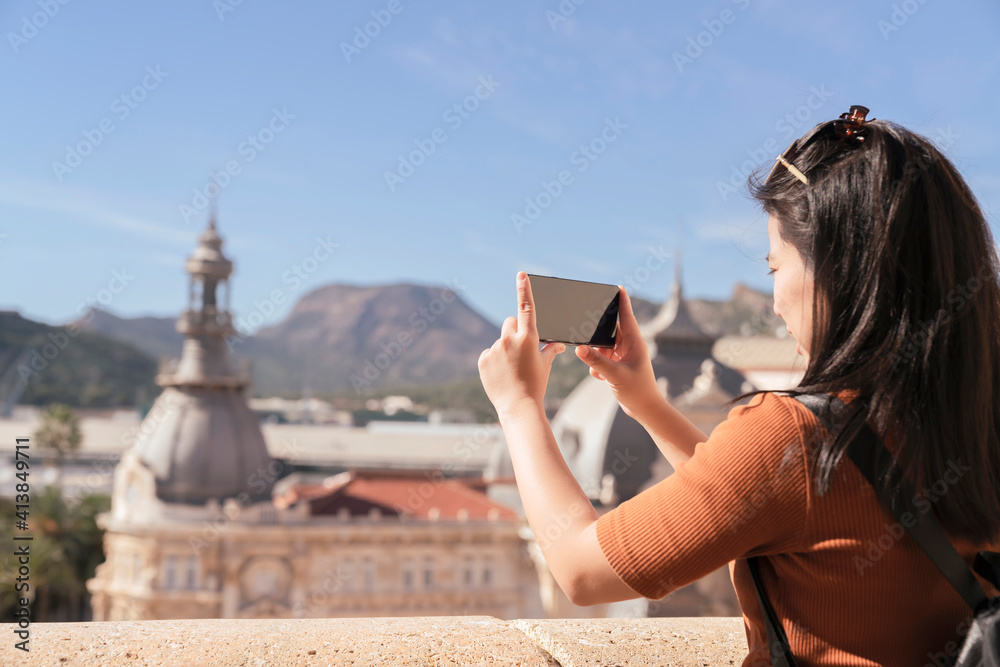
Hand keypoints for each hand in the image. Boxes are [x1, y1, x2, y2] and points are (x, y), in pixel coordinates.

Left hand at [478, 272, 565, 418]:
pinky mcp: (483, 359)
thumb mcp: (545, 366)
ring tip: (511, 369)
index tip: (521, 274)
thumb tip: (559, 345)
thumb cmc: (536, 385)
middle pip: (510, 322)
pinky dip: (493, 360)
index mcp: (528, 338)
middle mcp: (509, 340)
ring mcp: (494, 349)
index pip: (526, 308)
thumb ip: (550, 350)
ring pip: (499, 340)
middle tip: (520, 350)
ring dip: (504, 349)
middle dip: (515, 331)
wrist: (518, 406)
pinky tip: (501, 374)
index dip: (524, 289)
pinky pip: (488, 353)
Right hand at [575, 286, 663, 420]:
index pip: (627, 316)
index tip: (619, 286)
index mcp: (635, 342)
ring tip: (599, 367)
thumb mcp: (614, 375)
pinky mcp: (620, 365)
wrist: (645, 410)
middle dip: (599, 331)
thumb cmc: (638, 391)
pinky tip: (601, 377)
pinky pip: (604, 358)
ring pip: (605, 345)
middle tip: (587, 328)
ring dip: (598, 354)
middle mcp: (630, 346)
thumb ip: (596, 361)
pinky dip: (599, 366)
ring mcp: (625, 356)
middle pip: (612, 329)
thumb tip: (579, 348)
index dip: (622, 301)